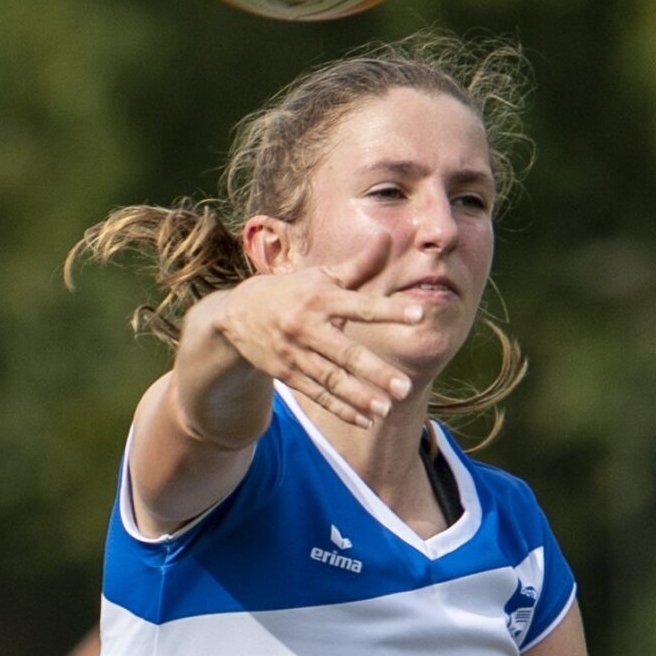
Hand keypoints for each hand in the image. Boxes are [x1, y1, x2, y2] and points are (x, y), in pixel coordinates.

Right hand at [212, 232, 423, 428]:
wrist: (235, 314)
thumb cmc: (292, 291)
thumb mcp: (321, 275)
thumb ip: (359, 265)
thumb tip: (388, 237)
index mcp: (322, 298)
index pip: (360, 305)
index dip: (389, 309)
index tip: (419, 314)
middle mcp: (308, 327)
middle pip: (345, 352)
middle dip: (375, 371)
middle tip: (404, 386)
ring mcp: (296, 354)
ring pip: (331, 379)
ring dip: (358, 396)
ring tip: (386, 408)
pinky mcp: (287, 375)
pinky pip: (317, 394)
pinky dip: (340, 408)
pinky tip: (365, 419)